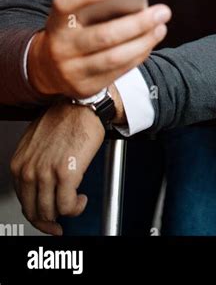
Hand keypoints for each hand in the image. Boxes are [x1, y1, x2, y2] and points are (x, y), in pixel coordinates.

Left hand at [10, 99, 105, 235]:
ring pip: (51, 212)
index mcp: (19, 164)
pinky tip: (81, 199)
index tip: (46, 218)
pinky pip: (67, 206)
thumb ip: (33, 165)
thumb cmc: (64, 119)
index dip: (36, 214)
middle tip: (59, 224)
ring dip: (65, 213)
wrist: (81, 106)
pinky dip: (76, 208)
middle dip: (48, 222)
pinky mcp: (65, 174)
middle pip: (34, 211)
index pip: (23, 201)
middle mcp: (28, 170)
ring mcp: (46, 174)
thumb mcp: (36, 142)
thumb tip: (39, 185)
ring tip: (76, 203)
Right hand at [28, 0, 170, 98]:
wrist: (47, 68)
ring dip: (144, 42)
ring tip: (160, 27)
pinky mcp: (85, 88)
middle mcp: (61, 48)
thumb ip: (93, 6)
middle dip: (137, 23)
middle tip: (162, 12)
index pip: (65, 5)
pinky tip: (149, 43)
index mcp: (56, 23)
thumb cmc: (71, 31)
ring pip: (115, 58)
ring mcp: (72, 71)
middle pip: (103, 36)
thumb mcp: (73, 16)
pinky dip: (138, 55)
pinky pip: (118, 72)